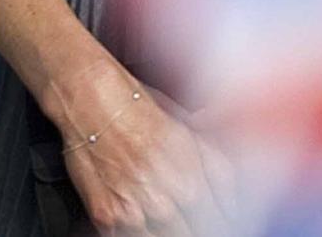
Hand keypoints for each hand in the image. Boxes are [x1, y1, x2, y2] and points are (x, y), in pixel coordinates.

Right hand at [0, 0, 234, 233]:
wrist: (90, 98)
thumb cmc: (134, 103)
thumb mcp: (183, 125)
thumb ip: (211, 158)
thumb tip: (231, 184)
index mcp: (193, 170)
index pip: (224, 210)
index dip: (225, 215)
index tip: (224, 216)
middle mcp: (170, 194)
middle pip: (195, 229)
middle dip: (196, 224)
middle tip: (188, 216)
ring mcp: (140, 209)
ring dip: (168, 228)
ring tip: (161, 212)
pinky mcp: (110, 218)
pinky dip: (136, 229)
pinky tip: (138, 217)